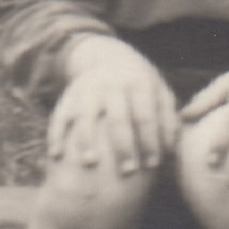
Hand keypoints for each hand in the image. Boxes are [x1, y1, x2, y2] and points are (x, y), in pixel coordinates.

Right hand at [50, 36, 178, 177]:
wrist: (108, 57)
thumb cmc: (141, 86)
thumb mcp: (159, 93)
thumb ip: (169, 118)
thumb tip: (172, 149)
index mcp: (139, 84)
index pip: (146, 116)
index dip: (150, 141)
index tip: (153, 165)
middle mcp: (113, 86)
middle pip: (118, 118)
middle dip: (123, 146)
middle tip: (127, 172)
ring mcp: (88, 90)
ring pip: (86, 116)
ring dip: (87, 139)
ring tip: (90, 163)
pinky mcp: (68, 95)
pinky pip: (59, 116)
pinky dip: (56, 135)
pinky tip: (56, 155)